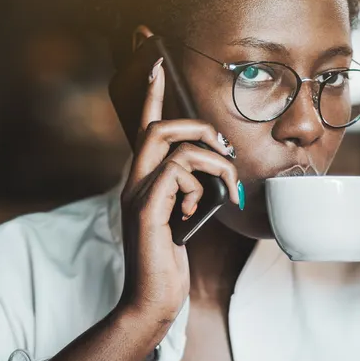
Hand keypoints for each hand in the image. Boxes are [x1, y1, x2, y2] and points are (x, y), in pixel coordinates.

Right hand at [116, 58, 240, 327]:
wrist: (153, 297)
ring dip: (214, 165)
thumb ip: (192, 187)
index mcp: (144, 178)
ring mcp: (138, 194)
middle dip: (199, 128)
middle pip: (159, 127)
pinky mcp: (146, 209)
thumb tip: (217, 168)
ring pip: (177, 148)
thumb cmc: (169, 258)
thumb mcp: (187, 214)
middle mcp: (135, 181)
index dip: (151, 94)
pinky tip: (196, 212)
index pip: (144, 126)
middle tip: (224, 151)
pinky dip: (197, 188)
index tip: (156, 63)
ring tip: (224, 193)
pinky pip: (176, 174)